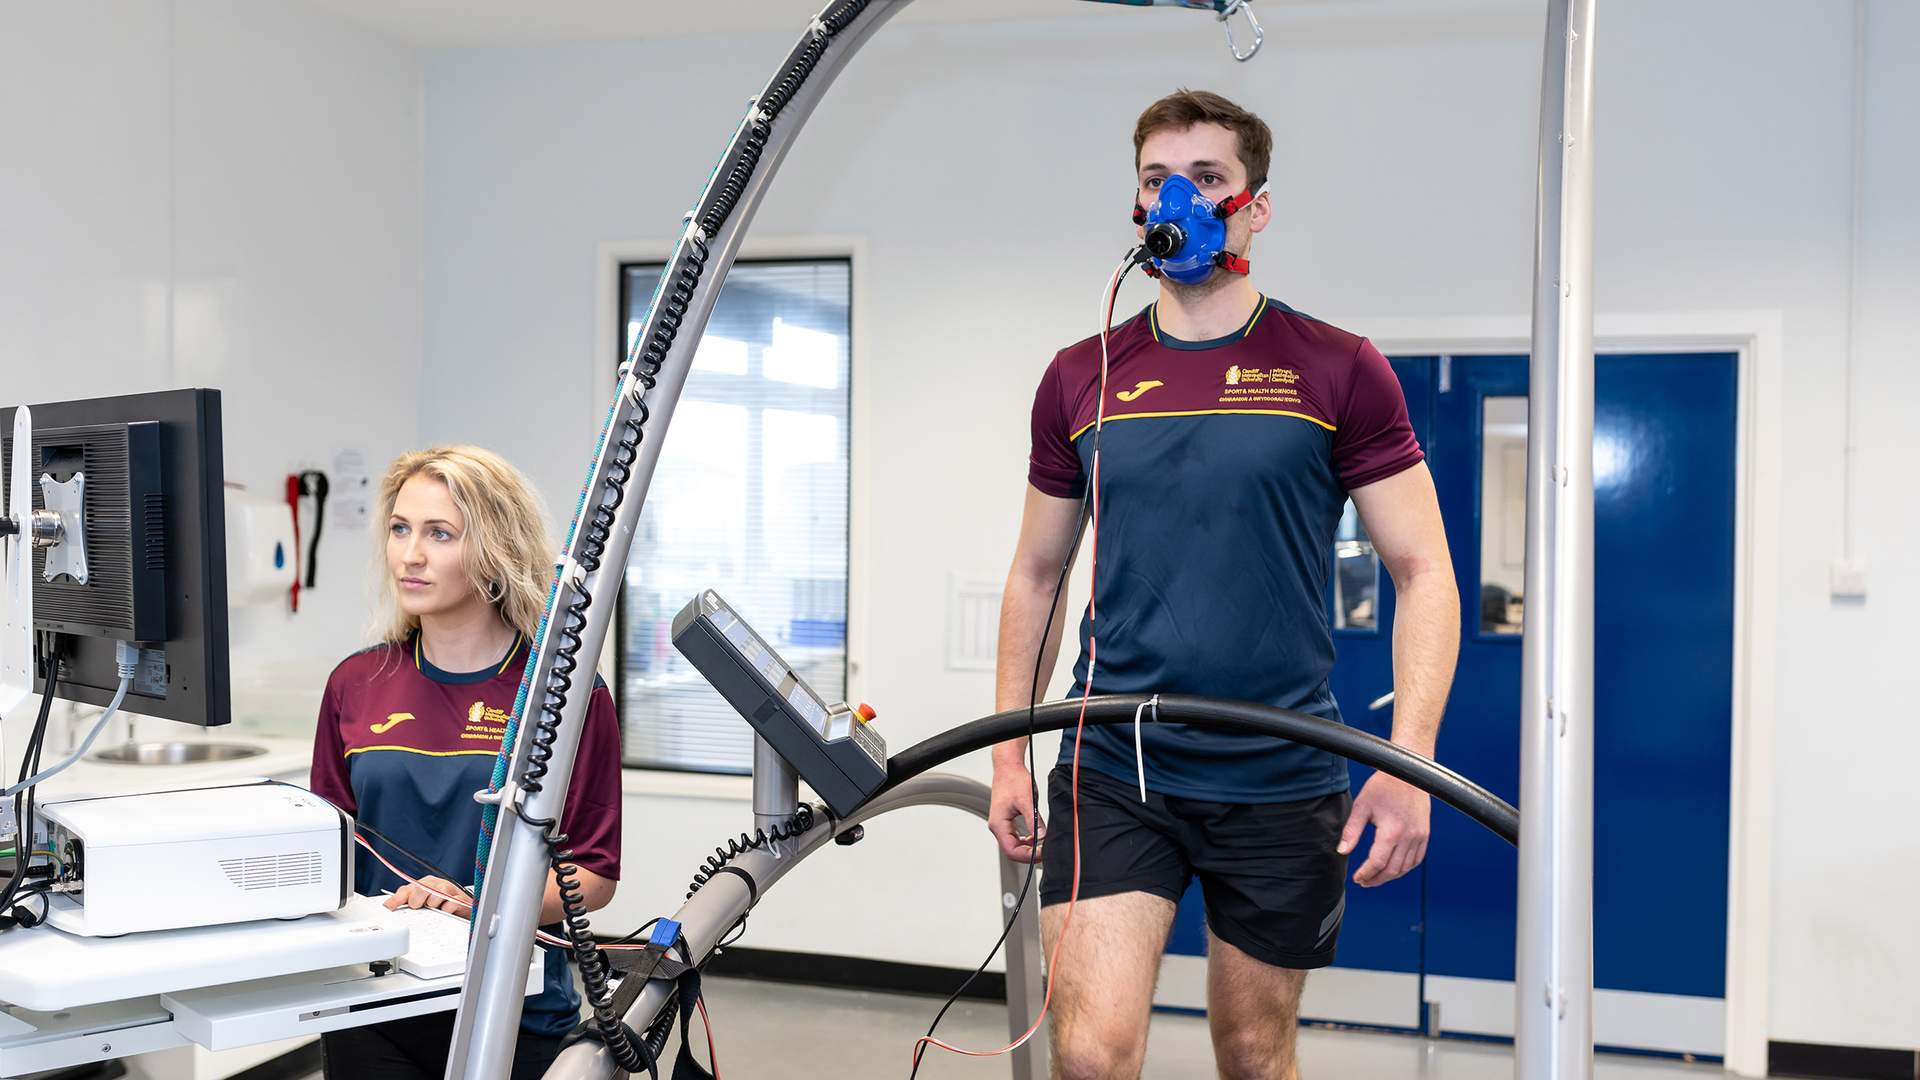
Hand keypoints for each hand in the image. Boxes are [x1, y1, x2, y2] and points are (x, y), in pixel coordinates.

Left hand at [385, 875, 472, 917]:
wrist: (464, 907)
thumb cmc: (441, 904)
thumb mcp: (422, 902)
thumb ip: (405, 902)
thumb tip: (387, 906)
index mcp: (424, 884)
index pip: (406, 889)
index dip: (396, 899)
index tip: (387, 908)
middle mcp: (435, 884)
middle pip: (420, 888)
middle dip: (417, 900)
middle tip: (419, 906)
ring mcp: (449, 890)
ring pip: (436, 895)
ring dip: (434, 905)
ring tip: (436, 908)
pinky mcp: (460, 899)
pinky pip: (451, 904)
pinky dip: (447, 909)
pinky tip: (446, 911)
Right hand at [989, 762, 1045, 862]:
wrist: (1008, 766)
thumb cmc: (1013, 779)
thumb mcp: (1027, 801)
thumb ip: (1034, 821)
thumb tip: (1042, 837)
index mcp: (998, 824)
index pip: (1011, 850)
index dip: (1028, 855)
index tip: (1042, 853)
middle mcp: (997, 826)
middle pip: (1012, 850)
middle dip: (1029, 853)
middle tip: (1045, 851)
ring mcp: (1001, 824)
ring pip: (1014, 844)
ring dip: (1028, 847)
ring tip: (1042, 844)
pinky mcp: (1006, 820)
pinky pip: (1015, 836)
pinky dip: (1026, 839)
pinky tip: (1036, 836)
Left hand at [1338, 772, 1430, 887]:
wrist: (1407, 773)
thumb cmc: (1383, 786)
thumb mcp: (1362, 806)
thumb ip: (1352, 831)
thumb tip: (1342, 851)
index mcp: (1392, 831)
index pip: (1377, 863)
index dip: (1366, 874)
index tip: (1357, 878)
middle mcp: (1409, 837)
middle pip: (1392, 870)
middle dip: (1377, 879)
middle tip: (1364, 882)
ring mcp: (1420, 836)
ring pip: (1406, 867)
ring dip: (1391, 876)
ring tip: (1376, 877)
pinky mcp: (1425, 834)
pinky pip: (1417, 859)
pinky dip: (1405, 868)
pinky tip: (1394, 868)